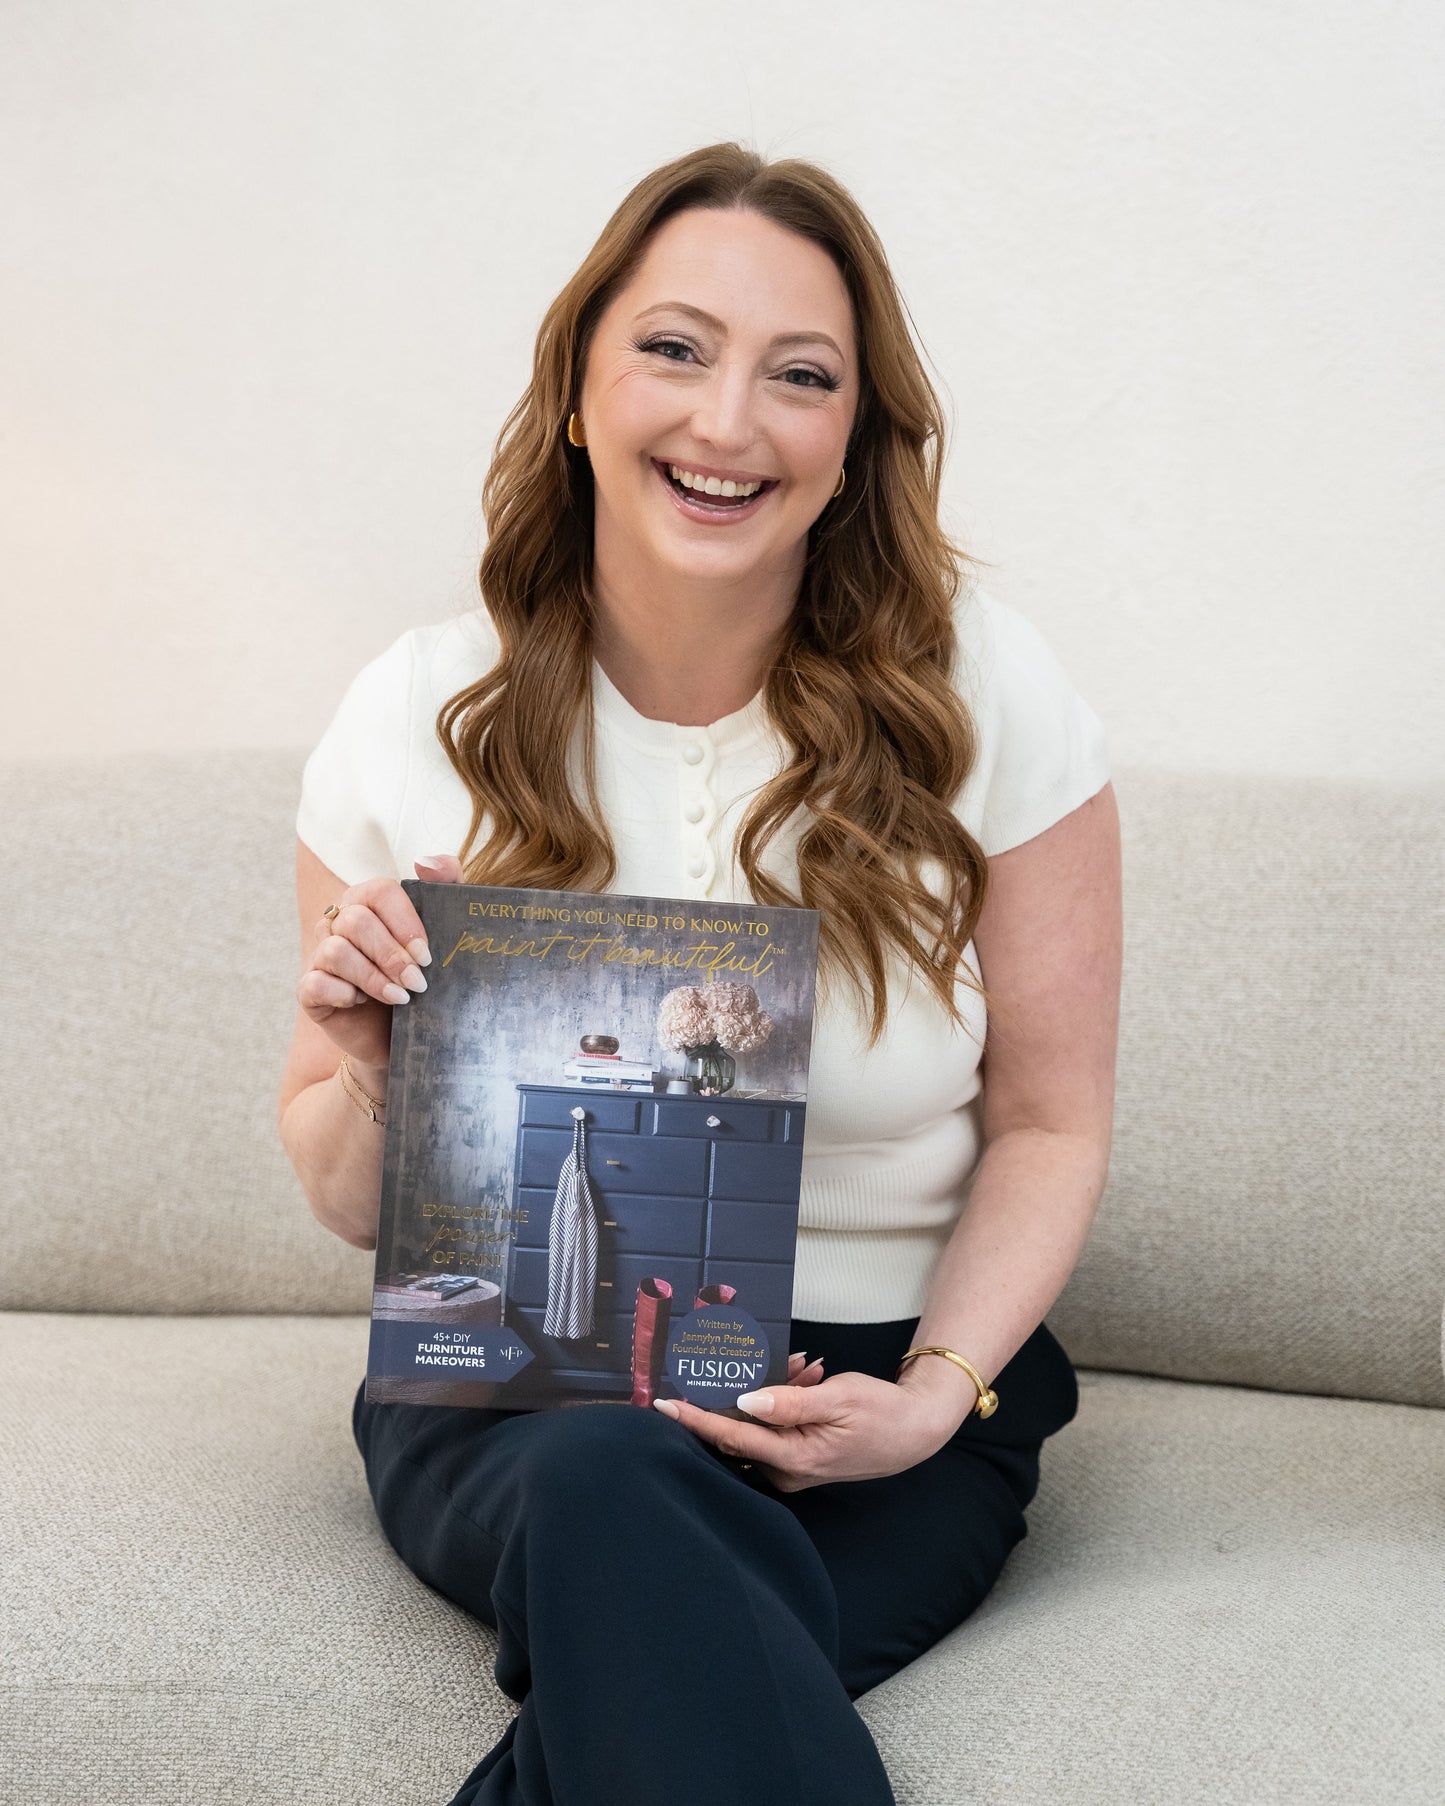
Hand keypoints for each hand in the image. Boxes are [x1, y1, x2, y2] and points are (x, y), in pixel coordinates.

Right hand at [295, 854, 462, 1074]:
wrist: (406, 1035)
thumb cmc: (423, 979)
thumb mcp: (445, 934)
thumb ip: (447, 887)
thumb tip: (426, 862)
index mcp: (370, 903)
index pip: (379, 891)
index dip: (404, 923)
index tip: (427, 956)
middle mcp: (340, 923)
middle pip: (356, 921)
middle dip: (391, 955)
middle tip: (417, 983)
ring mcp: (320, 955)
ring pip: (336, 951)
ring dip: (373, 978)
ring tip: (400, 998)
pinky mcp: (309, 990)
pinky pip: (315, 983)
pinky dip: (343, 994)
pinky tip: (361, 1003)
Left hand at [654, 1361, 959, 1491]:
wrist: (917, 1430)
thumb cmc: (883, 1412)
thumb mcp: (840, 1397)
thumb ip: (791, 1401)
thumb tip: (746, 1402)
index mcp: (795, 1457)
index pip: (732, 1437)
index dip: (695, 1419)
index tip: (663, 1404)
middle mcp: (788, 1469)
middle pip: (740, 1431)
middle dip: (742, 1390)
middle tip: (766, 1360)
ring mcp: (795, 1467)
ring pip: (760, 1425)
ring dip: (772, 1390)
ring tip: (807, 1366)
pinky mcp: (802, 1458)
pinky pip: (776, 1428)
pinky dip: (784, 1400)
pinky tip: (807, 1377)